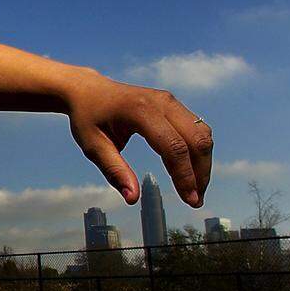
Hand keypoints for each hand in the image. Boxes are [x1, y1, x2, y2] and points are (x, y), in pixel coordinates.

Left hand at [63, 70, 212, 207]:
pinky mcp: (172, 103)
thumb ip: (115, 171)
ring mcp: (169, 100)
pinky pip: (196, 127)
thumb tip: (132, 199)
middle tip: (195, 200)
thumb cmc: (87, 118)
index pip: (174, 147)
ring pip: (202, 133)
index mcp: (140, 111)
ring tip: (195, 189)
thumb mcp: (93, 147)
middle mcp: (160, 102)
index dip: (185, 175)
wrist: (87, 90)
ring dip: (203, 163)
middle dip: (200, 172)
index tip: (190, 200)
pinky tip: (190, 170)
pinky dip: (198, 150)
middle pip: (196, 139)